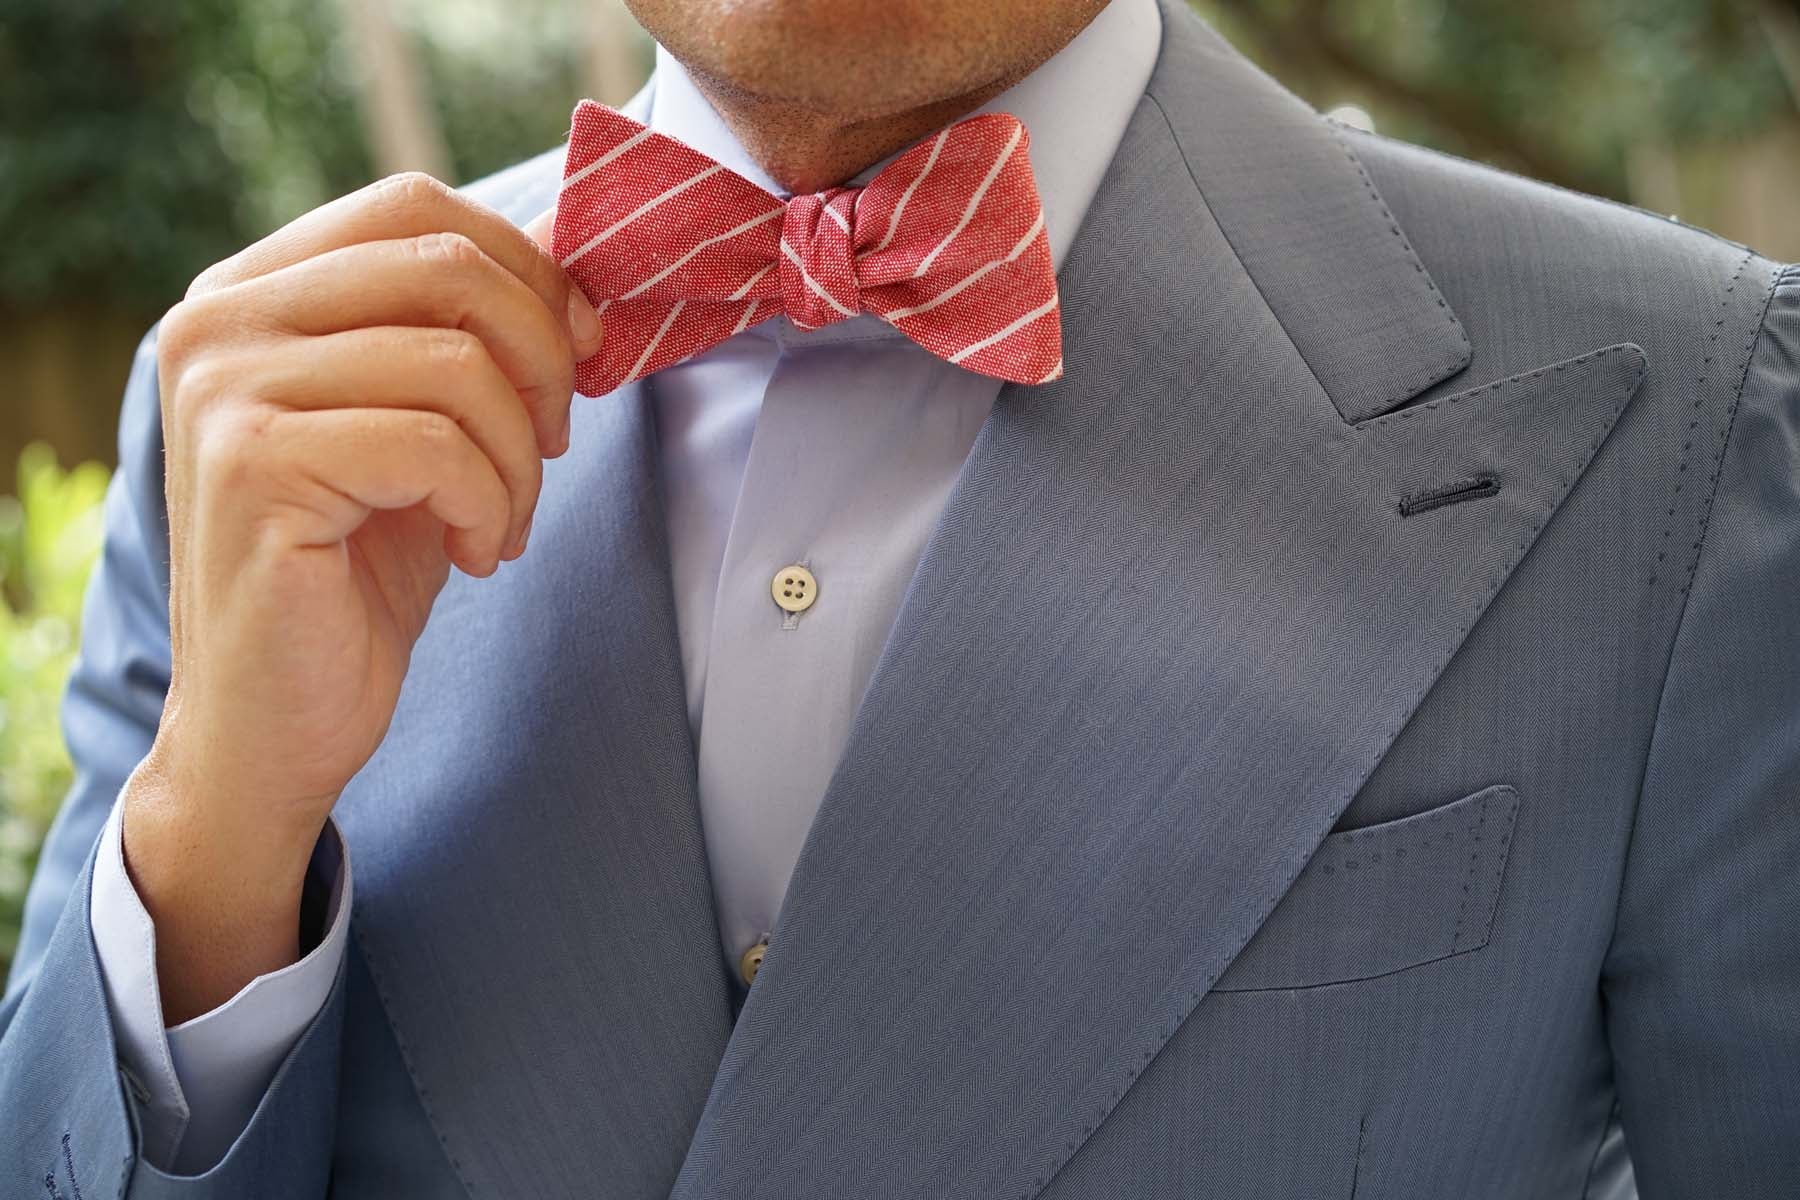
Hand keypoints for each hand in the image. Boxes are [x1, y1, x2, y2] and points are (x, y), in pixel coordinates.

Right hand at [124, 173, 601, 1021]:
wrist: (276, 720)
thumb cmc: (357, 572)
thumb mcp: (426, 427)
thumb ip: (471, 333)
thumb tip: (571, 254)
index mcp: (252, 290)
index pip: (417, 206)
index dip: (526, 270)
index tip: (582, 349)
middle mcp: (218, 320)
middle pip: (447, 266)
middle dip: (543, 358)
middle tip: (556, 446)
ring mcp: (224, 390)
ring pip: (455, 363)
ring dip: (520, 456)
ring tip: (503, 522)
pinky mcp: (254, 468)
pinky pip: (435, 444)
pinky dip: (490, 504)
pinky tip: (475, 555)